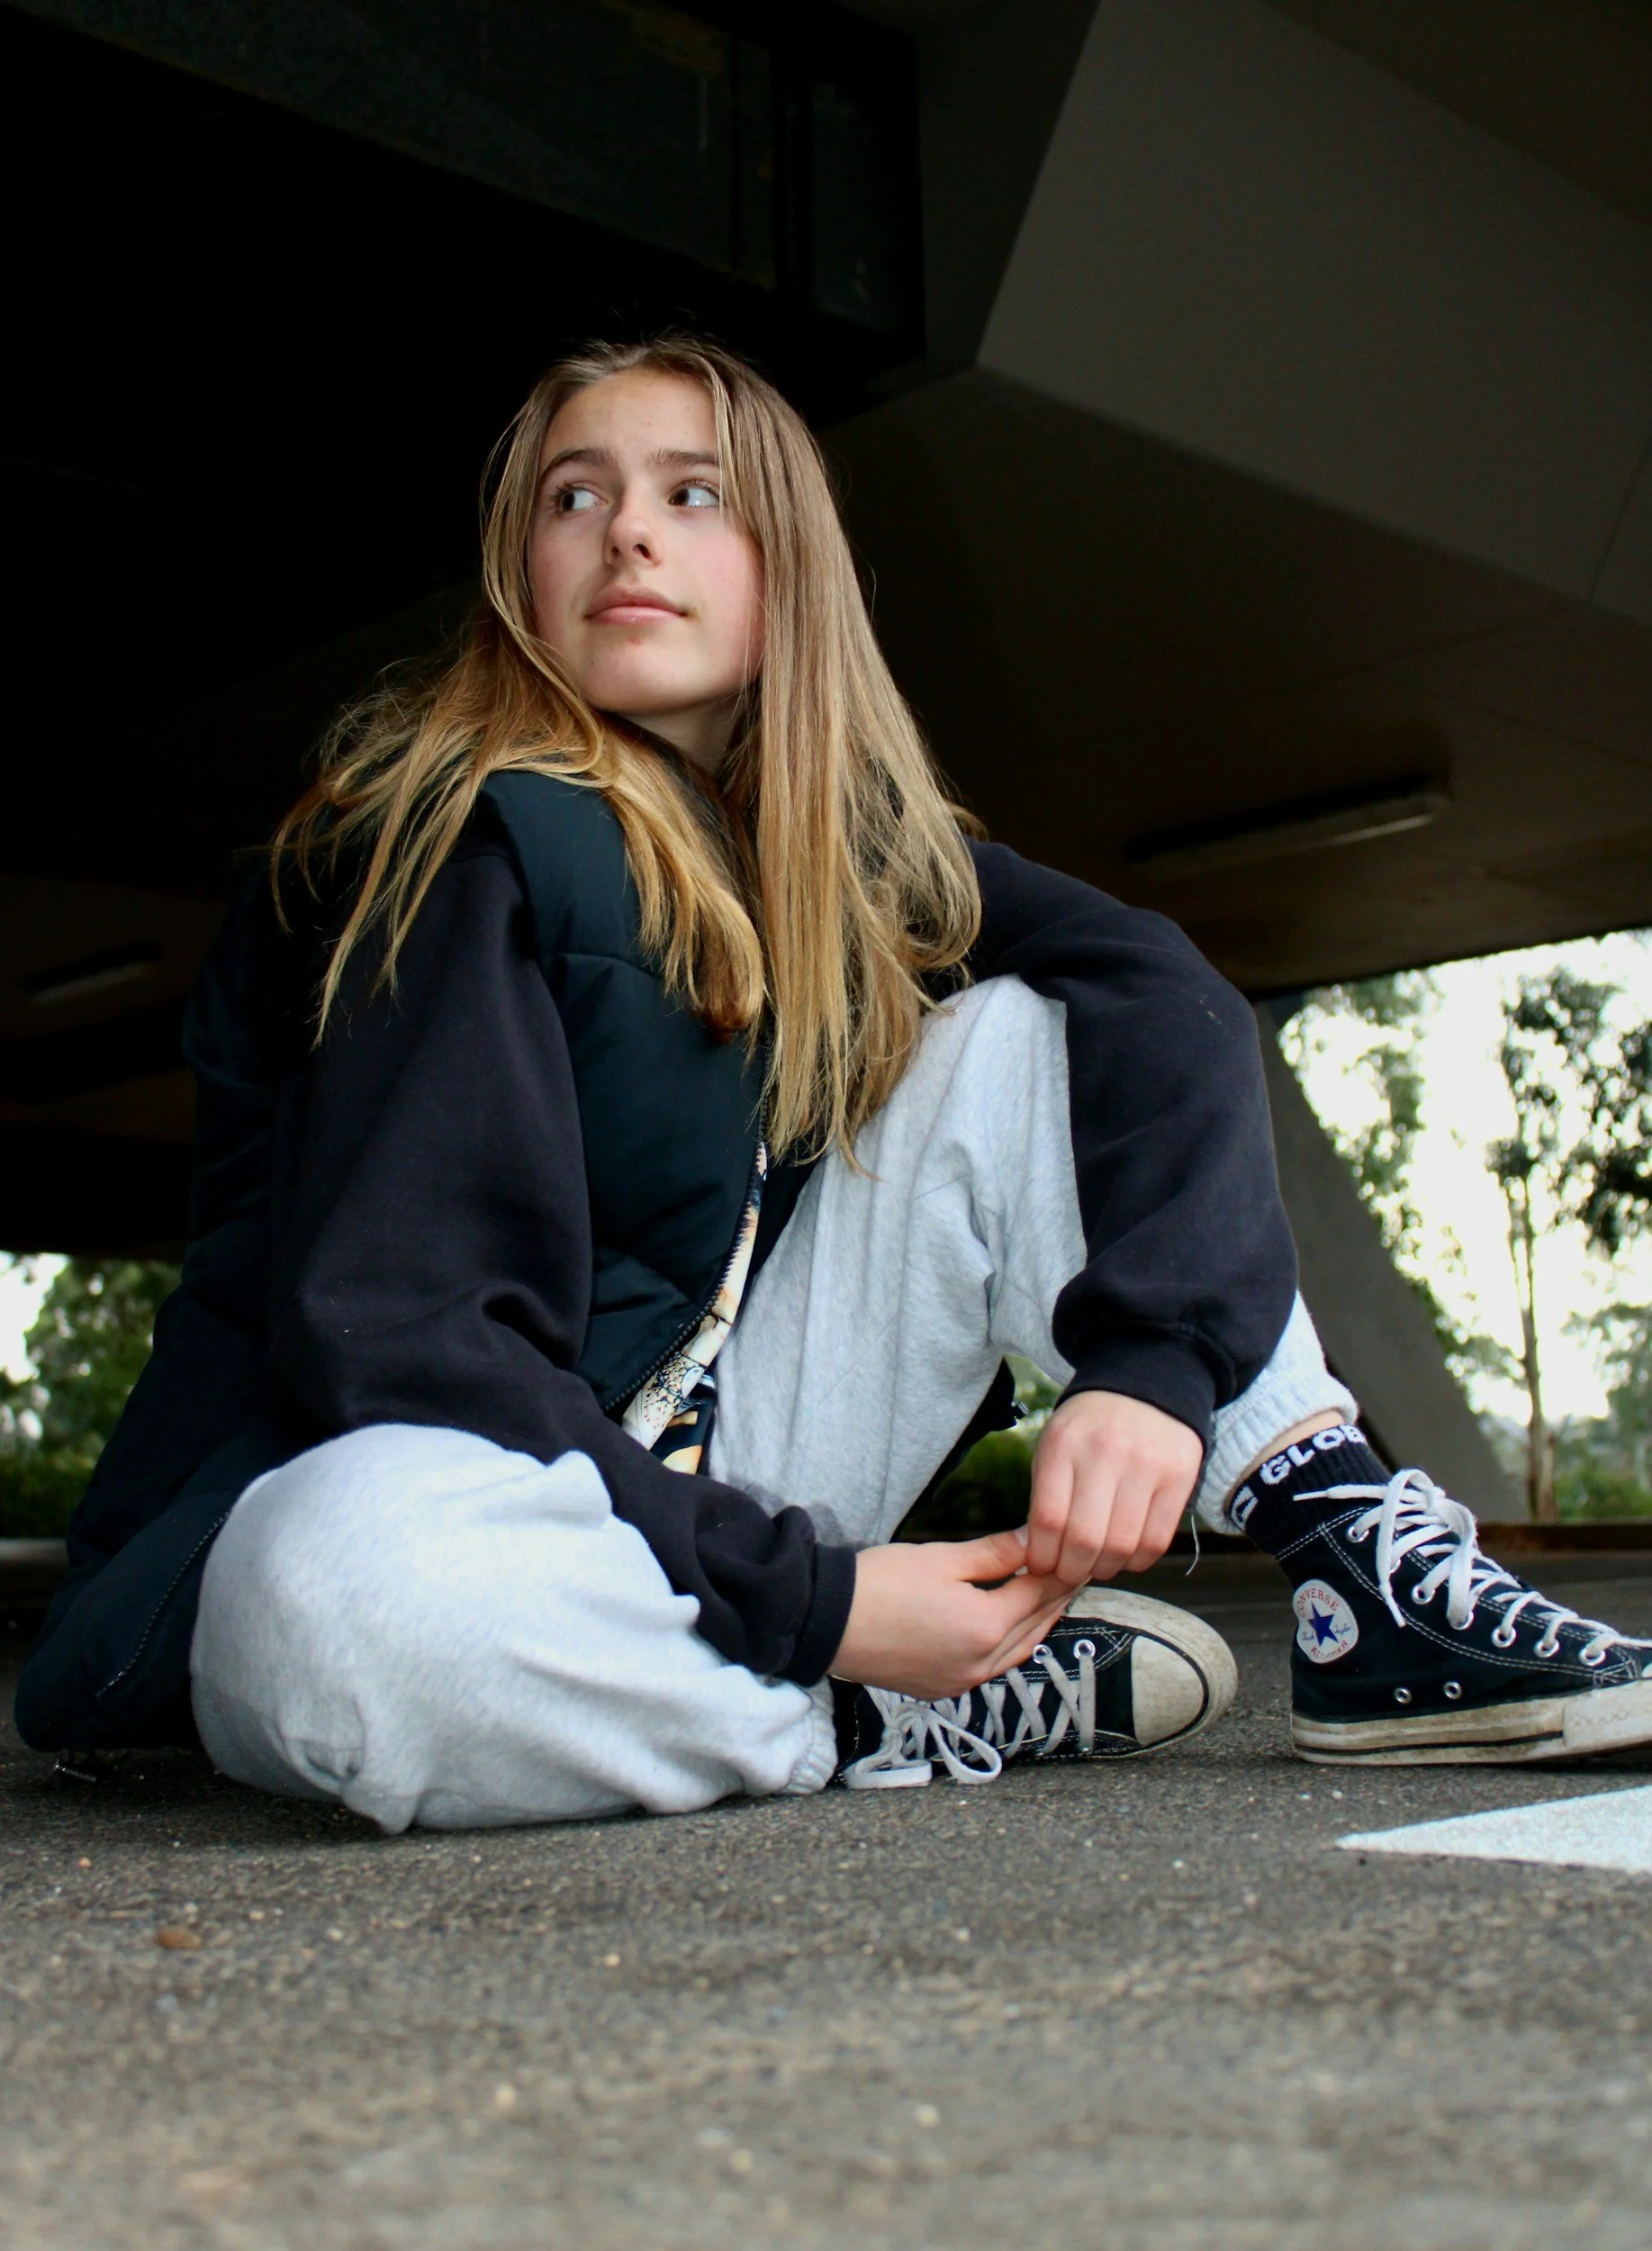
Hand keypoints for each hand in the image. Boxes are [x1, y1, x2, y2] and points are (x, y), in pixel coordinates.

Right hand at [831, 1530, 1071, 1701]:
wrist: (825, 1623)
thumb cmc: (880, 1583)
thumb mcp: (942, 1558)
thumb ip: (996, 1552)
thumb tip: (1034, 1540)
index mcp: (985, 1627)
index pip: (1038, 1594)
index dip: (1059, 1569)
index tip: (1075, 1549)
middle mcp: (980, 1662)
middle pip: (1034, 1626)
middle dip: (1055, 1597)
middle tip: (1072, 1569)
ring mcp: (960, 1681)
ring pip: (1017, 1651)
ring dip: (1035, 1623)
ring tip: (1047, 1596)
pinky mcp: (941, 1688)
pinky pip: (991, 1667)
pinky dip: (1008, 1644)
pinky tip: (1008, 1625)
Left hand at [1026, 1390, 1201, 1585]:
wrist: (1145, 1386)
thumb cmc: (1090, 1427)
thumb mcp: (1054, 1446)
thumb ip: (1044, 1496)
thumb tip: (1036, 1554)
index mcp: (1064, 1445)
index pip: (1049, 1519)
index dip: (1042, 1556)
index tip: (1041, 1567)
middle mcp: (1105, 1453)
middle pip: (1086, 1538)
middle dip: (1071, 1570)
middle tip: (1067, 1574)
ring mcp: (1146, 1465)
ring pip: (1122, 1545)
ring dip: (1105, 1569)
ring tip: (1096, 1565)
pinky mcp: (1178, 1477)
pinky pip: (1157, 1540)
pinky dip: (1138, 1561)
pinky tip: (1126, 1556)